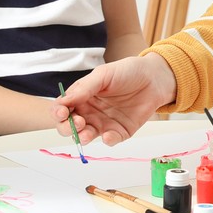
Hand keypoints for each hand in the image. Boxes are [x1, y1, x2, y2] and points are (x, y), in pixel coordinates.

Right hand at [55, 54, 176, 143]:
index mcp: (81, 97)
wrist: (154, 78)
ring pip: (87, 136)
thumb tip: (64, 101)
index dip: (58, 113)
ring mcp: (104, 123)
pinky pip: (110, 140)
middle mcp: (89, 112)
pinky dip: (108, 140)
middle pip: (70, 126)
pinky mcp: (120, 131)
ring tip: (87, 133)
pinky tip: (108, 135)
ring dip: (83, 137)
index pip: (62, 108)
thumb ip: (84, 88)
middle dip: (68, 128)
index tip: (62, 113)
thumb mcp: (103, 75)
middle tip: (77, 123)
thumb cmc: (127, 72)